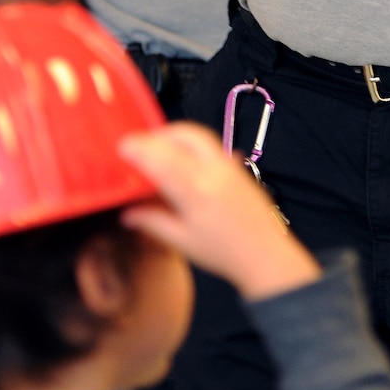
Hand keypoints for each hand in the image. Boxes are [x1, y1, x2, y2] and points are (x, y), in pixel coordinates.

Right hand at [118, 123, 318, 300]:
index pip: (165, 160)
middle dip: (160, 135)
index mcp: (198, 192)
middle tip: (141, 146)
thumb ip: (153, 222)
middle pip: (186, 135)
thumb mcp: (182, 242)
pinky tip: (183, 159)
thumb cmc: (223, 252)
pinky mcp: (240, 168)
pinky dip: (193, 145)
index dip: (142, 149)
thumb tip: (126, 212)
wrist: (265, 254)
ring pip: (202, 136)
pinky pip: (214, 146)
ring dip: (178, 136)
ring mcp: (232, 167)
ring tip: (159, 150)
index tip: (123, 145)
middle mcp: (217, 172)